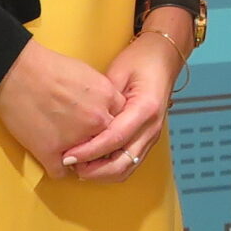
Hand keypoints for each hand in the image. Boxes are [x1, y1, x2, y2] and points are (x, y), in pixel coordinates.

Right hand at [0, 38, 119, 177]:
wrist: (16, 72)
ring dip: (80, 157)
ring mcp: (76, 139)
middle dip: (99, 142)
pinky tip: (53, 159)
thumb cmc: (48, 67)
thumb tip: (102, 107)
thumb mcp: (87, 73)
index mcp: (107, 98)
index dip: (110, 123)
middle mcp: (97, 120)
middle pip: (109, 142)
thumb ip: (101, 93)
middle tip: (87, 141)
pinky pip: (61, 172)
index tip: (100, 126)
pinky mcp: (50, 152)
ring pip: (87, 160)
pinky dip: (57, 167)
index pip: (122, 120)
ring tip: (70, 151)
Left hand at [62, 29, 182, 181]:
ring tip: (79, 166)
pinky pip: (130, 163)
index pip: (114, 139)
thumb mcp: (117, 73)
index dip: (89, 151)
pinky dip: (110, 169)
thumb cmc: (140, 60)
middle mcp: (152, 127)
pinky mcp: (148, 139)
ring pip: (127, 169)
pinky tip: (93, 162)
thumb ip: (102, 100)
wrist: (163, 57)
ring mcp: (152, 136)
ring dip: (102, 173)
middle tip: (69, 165)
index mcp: (145, 108)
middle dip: (94, 170)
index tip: (67, 156)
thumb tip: (80, 125)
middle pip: (122, 163)